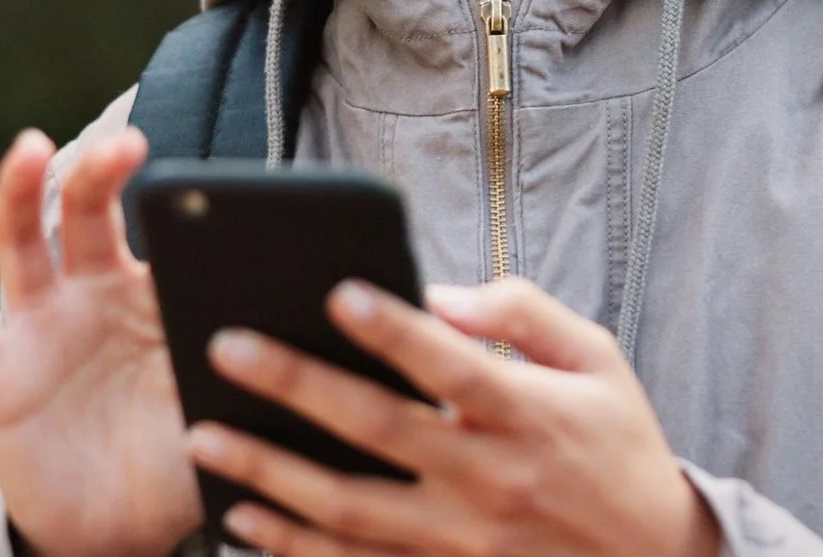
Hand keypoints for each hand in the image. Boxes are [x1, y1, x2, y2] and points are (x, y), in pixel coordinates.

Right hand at [0, 128, 201, 556]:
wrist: (124, 530)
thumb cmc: (183, 454)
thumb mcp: (222, 399)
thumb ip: (241, 355)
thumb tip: (290, 317)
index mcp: (152, 292)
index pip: (155, 228)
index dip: (169, 197)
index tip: (198, 177)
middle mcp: (91, 294)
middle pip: (86, 215)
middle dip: (100, 174)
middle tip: (126, 143)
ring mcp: (39, 329)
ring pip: (19, 246)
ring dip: (18, 193)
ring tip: (28, 148)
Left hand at [187, 276, 720, 556]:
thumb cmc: (617, 445)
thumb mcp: (596, 361)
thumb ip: (523, 314)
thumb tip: (439, 294)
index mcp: (530, 416)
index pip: (452, 368)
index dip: (395, 331)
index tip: (338, 290)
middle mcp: (490, 480)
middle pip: (381, 431)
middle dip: (298, 387)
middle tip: (227, 347)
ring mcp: (462, 539)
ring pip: (349, 509)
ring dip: (271, 473)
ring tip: (204, 434)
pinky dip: (293, 546)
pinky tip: (242, 516)